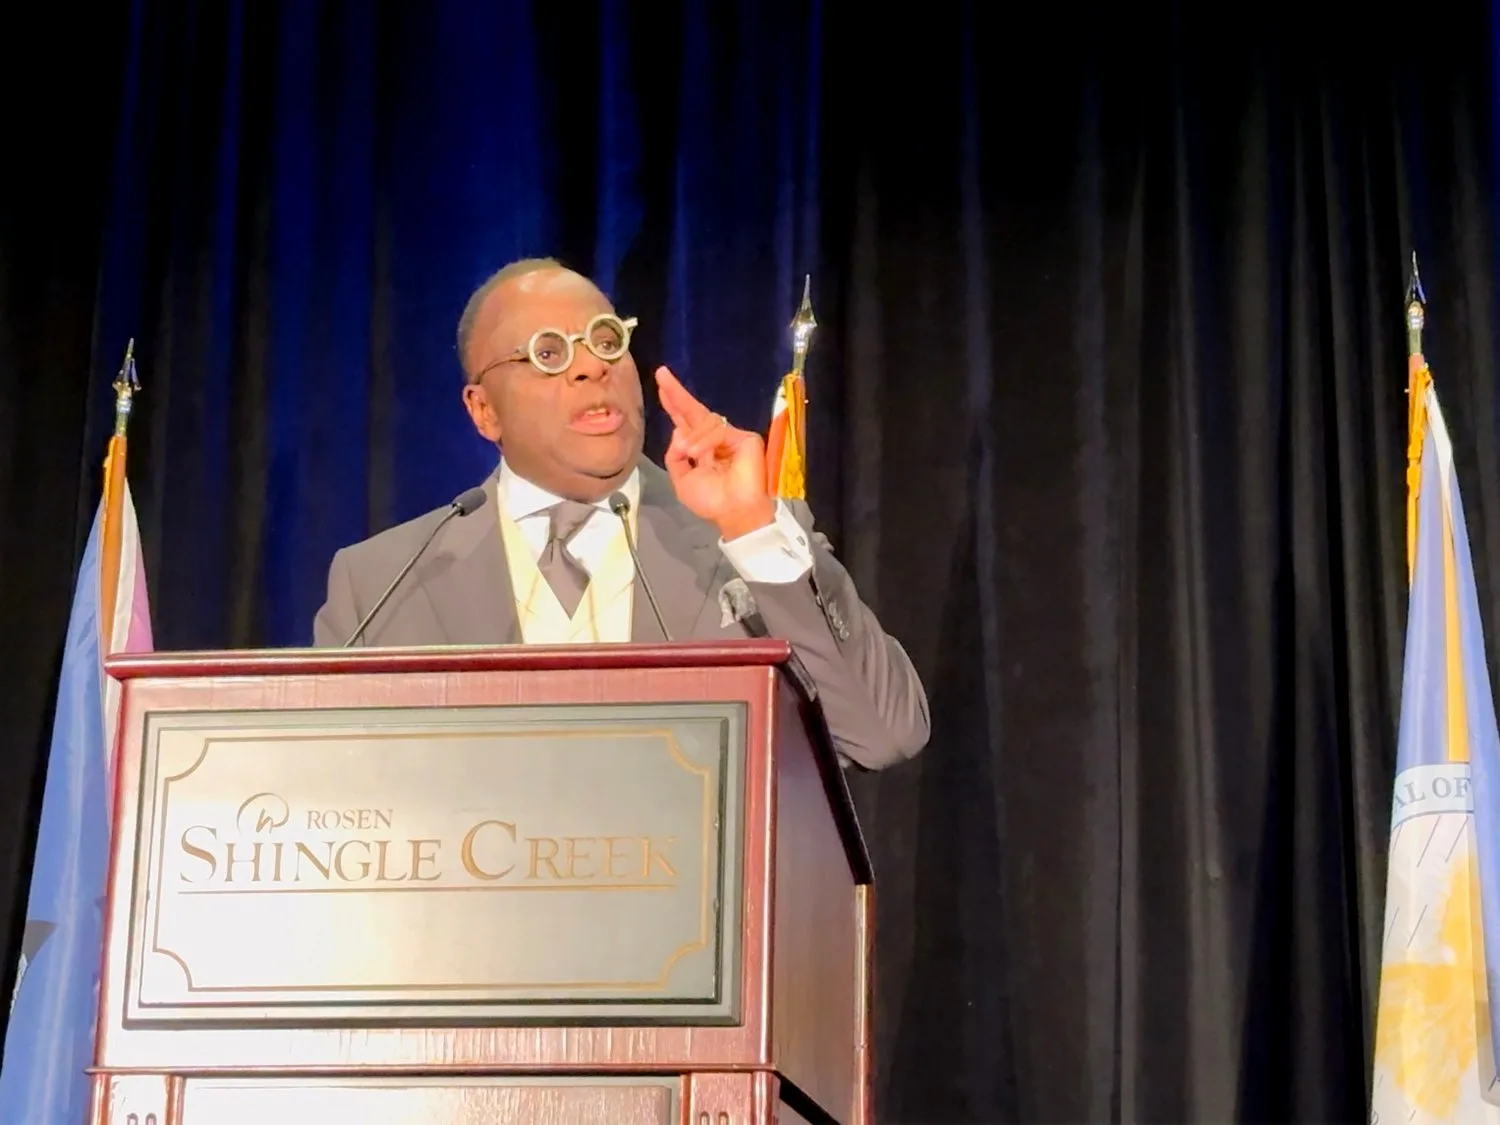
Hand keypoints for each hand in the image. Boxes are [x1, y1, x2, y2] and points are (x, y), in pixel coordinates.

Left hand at [656, 366, 774, 539]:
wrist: (733, 513)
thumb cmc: (711, 501)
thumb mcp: (682, 480)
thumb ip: (674, 456)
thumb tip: (678, 432)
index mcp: (701, 449)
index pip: (685, 422)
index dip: (674, 405)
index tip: (661, 386)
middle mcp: (715, 439)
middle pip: (694, 410)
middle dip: (676, 393)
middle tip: (662, 374)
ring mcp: (731, 437)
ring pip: (704, 421)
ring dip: (692, 436)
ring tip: (690, 453)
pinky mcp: (744, 438)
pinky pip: (718, 430)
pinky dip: (706, 441)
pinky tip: (701, 454)